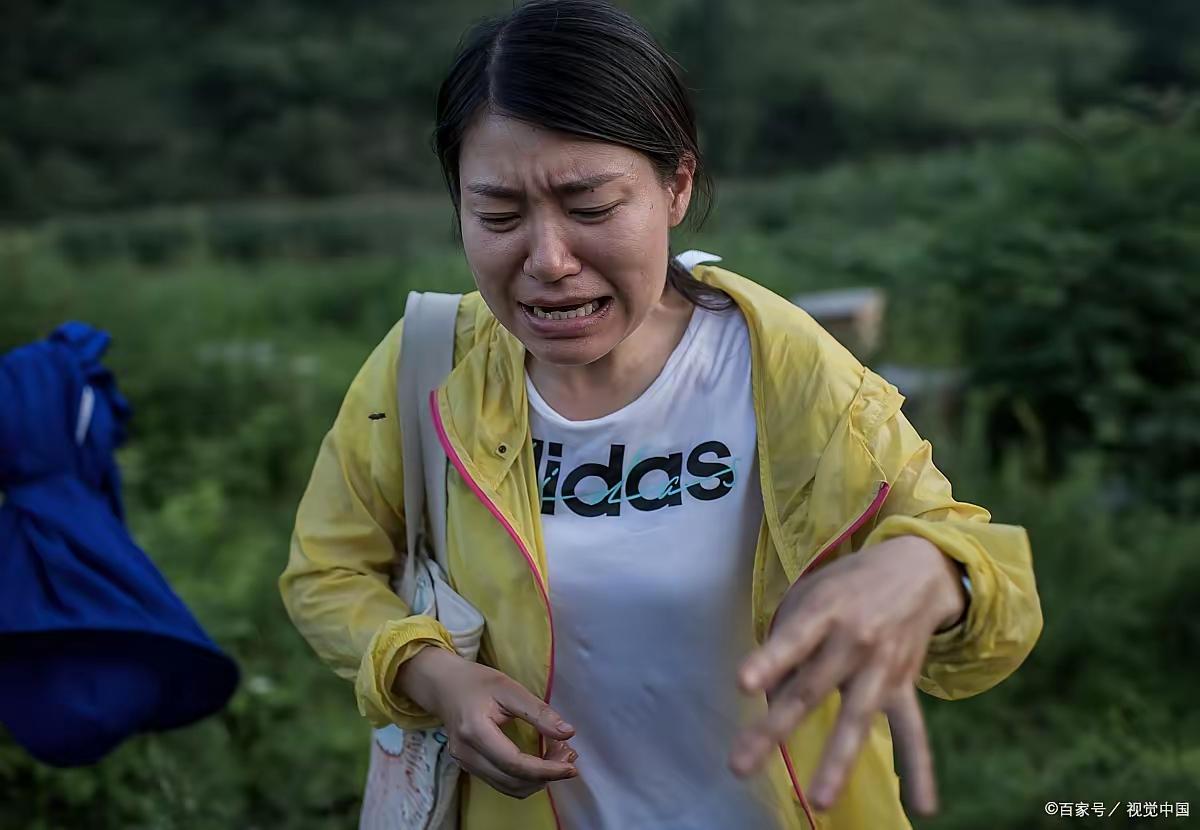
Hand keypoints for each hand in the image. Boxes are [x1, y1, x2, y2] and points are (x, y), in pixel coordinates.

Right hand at [395, 646, 578, 798]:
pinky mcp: (469, 767)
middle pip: (512, 781)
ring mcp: (465, 764)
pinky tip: (538, 761)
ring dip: (536, 780)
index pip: (515, 763)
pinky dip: (524, 778)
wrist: (444, 686)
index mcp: (475, 731)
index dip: (546, 770)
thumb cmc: (476, 682)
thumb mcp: (509, 688)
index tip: (570, 767)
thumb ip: (538, 712)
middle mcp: (466, 754)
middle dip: (545, 775)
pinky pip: (501, 783)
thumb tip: (568, 733)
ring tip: (556, 758)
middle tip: (568, 756)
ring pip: (508, 788)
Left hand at [729, 536, 965, 814]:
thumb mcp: (812, 594)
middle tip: (740, 765)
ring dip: (838, 761)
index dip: (769, 661)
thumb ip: (788, 639)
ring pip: (857, 719)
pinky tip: (923, 807)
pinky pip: (913, 730)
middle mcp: (854, 641)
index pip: (794, 639)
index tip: (743, 683)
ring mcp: (882, 668)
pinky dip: (919, 767)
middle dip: (774, 729)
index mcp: (825, 611)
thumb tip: (769, 692)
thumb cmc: (847, 585)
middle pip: (810, 690)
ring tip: (819, 800)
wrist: (917, 570)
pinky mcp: (905, 685)